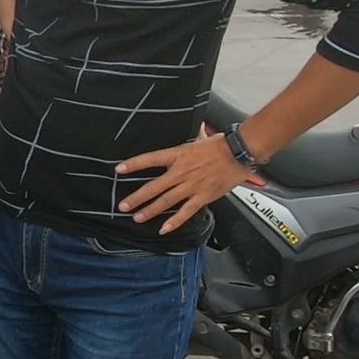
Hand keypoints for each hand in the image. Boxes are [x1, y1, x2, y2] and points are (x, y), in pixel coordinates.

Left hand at [116, 134, 250, 235]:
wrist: (239, 151)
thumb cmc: (221, 144)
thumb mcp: (200, 138)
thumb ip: (192, 138)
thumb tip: (193, 129)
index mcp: (178, 155)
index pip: (150, 159)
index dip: (133, 164)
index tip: (119, 169)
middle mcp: (181, 172)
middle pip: (153, 187)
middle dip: (136, 198)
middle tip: (123, 206)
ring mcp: (191, 186)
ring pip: (166, 201)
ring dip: (150, 211)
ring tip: (137, 217)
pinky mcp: (203, 196)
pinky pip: (186, 212)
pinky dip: (174, 221)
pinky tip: (164, 228)